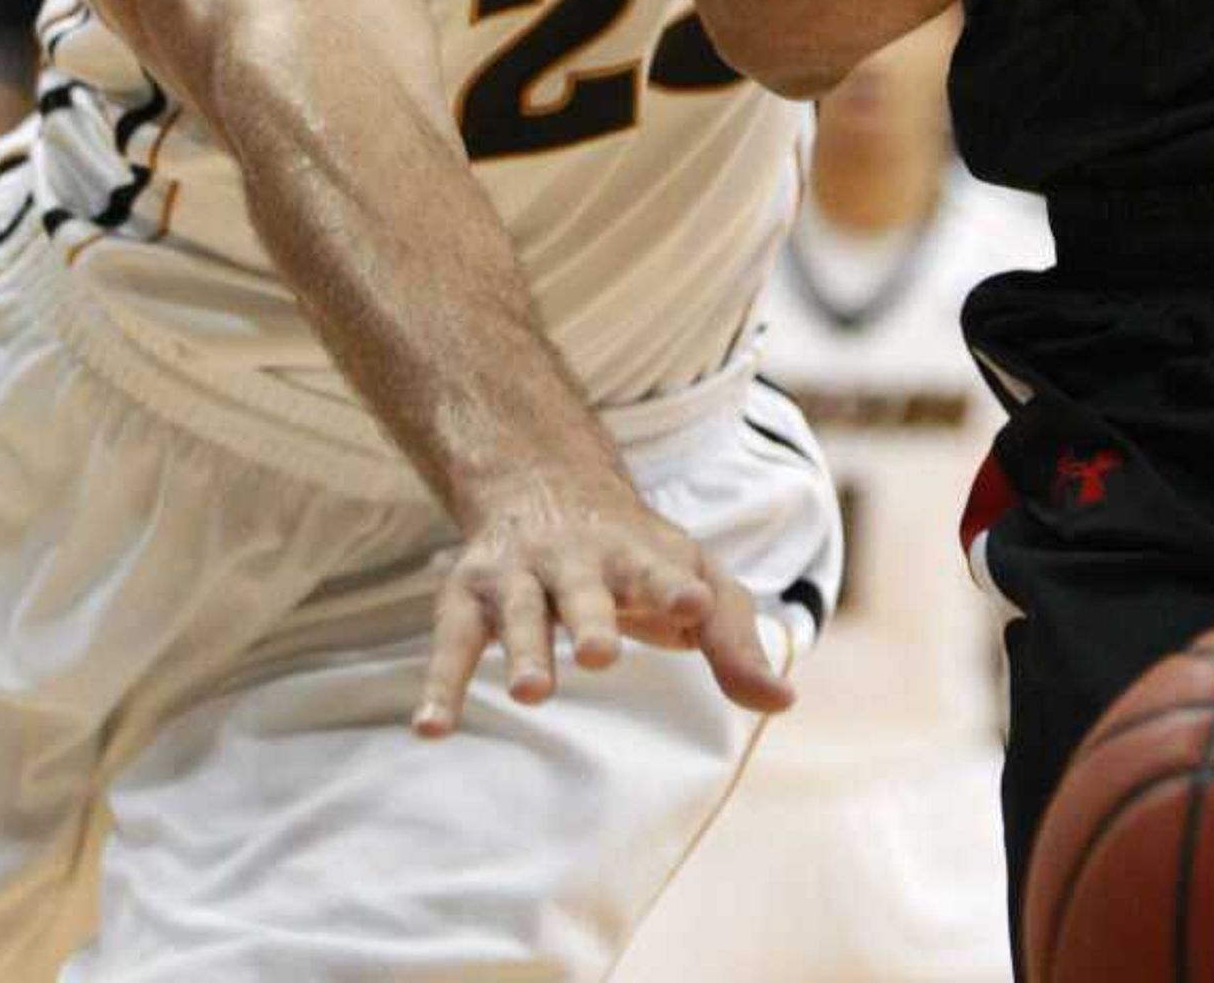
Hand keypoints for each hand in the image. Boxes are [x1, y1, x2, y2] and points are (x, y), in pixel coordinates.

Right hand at [412, 467, 794, 736]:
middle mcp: (576, 561)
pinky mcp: (470, 598)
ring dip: (526, 649)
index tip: (693, 600)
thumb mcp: (694, 583)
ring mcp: (520, 576)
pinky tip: (430, 730)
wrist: (545, 482)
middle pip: (584, 590)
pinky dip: (439, 685)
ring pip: (521, 612)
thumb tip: (783, 702)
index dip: (677, 586)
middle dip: (591, 620)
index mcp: (637, 556)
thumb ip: (733, 643)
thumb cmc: (638, 556)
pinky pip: (451, 644)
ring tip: (532, 693)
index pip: (661, 570)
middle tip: (601, 654)